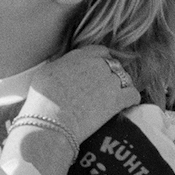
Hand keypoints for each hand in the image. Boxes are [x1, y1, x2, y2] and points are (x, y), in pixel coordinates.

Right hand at [22, 46, 139, 144]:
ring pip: (125, 78)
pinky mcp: (118, 99)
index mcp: (79, 56)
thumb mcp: (44, 74)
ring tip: (117, 97)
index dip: (102, 60)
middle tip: (108, 88)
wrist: (50, 123)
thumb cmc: (41, 103)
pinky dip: (132, 99)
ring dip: (122, 86)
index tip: (101, 70)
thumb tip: (64, 67)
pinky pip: (133, 94)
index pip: (99, 51)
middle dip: (113, 74)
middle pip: (114, 65)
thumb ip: (60, 65)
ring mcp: (109, 81)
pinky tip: (129, 104)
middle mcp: (96, 64)